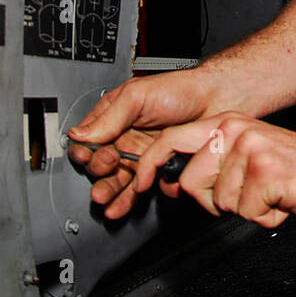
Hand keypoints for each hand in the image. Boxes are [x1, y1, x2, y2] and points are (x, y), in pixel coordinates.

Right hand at [67, 69, 217, 216]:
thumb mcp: (137, 97)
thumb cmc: (180, 90)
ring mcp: (139, 154)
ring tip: (103, 197)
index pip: (88, 138)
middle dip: (98, 168)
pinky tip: (117, 206)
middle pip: (99, 162)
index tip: (88, 154)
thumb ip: (109, 118)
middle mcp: (124, 136)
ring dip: (107, 189)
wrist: (215, 101)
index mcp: (113, 116)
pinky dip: (125, 199)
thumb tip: (80, 134)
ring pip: (115, 179)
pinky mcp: (155, 169)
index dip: (85, 149)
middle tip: (110, 163)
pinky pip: (136, 188)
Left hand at [132, 113, 295, 227]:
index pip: (172, 140)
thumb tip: (176, 181)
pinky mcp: (265, 172)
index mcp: (225, 124)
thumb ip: (213, 160)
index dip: (152, 166)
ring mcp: (249, 149)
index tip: (142, 182)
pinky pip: (246, 212)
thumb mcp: (246, 152)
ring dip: (244, 208)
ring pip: (219, 201)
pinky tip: (278, 200)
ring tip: (265, 194)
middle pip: (191, 181)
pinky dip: (264, 216)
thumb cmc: (292, 166)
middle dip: (213, 201)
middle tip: (242, 195)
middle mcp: (234, 131)